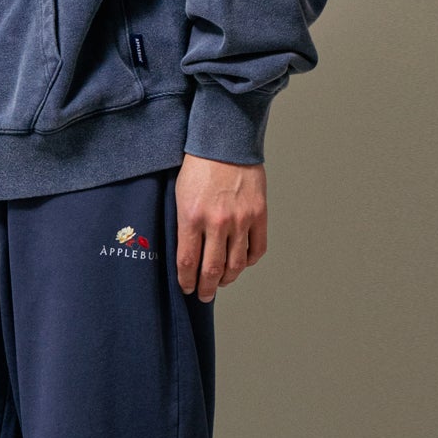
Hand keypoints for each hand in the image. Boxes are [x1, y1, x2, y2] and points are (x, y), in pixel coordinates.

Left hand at [175, 155, 266, 301]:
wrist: (225, 141)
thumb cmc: (198, 166)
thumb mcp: (179, 195)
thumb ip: (183, 224)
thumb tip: (186, 253)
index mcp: (191, 217)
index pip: (187, 263)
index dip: (186, 282)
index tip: (186, 289)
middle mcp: (216, 222)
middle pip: (212, 270)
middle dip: (206, 288)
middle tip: (204, 295)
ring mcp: (240, 220)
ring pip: (236, 264)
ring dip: (228, 278)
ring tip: (222, 281)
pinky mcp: (259, 214)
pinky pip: (257, 249)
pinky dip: (249, 261)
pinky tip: (242, 262)